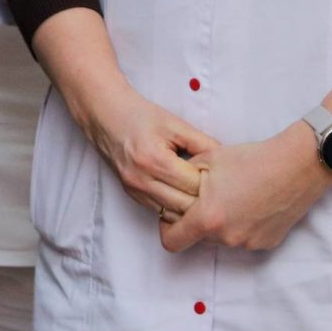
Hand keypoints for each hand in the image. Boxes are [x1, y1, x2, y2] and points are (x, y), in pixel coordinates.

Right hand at [77, 80, 216, 219]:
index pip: (194, 185)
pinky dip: (175, 207)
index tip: (221, 175)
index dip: (211, 182)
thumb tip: (226, 163)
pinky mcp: (131, 194)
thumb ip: (203, 143)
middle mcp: (141, 179)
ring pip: (172, 215)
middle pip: (185, 206)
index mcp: (154, 160)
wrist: (105, 115)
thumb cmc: (140, 115)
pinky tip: (184, 195)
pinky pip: (159, 212)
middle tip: (217, 190)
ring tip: (202, 195)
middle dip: (203, 199)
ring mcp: (134, 190)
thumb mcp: (176, 124)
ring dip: (189, 208)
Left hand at [161, 122, 331, 254]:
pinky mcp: (266, 243)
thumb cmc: (251, 159)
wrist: (297, 165)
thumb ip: (182, 177)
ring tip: (232, 195)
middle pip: (197, 237)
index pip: (171, 240)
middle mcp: (227, 237)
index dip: (166, 227)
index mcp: (208, 218)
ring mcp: (248, 243)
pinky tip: (250, 203)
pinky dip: (240, 225)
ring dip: (219, 222)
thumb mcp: (207, 160)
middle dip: (195, 220)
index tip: (172, 212)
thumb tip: (171, 186)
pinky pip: (243, 238)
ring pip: (220, 238)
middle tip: (206, 196)